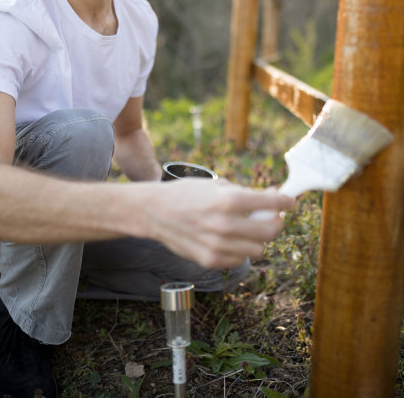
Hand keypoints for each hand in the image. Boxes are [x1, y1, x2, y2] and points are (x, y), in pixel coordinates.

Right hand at [146, 179, 294, 268]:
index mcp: (229, 200)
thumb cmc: (187, 194)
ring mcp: (218, 245)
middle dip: (276, 223)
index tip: (290, 202)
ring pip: (258, 249)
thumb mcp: (217, 186)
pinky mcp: (211, 260)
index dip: (286, 202)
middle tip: (271, 217)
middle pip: (271, 231)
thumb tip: (274, 199)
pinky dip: (240, 250)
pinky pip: (240, 259)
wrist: (155, 212)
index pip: (272, 204)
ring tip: (244, 228)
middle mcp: (226, 224)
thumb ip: (246, 194)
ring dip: (257, 238)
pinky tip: (229, 239)